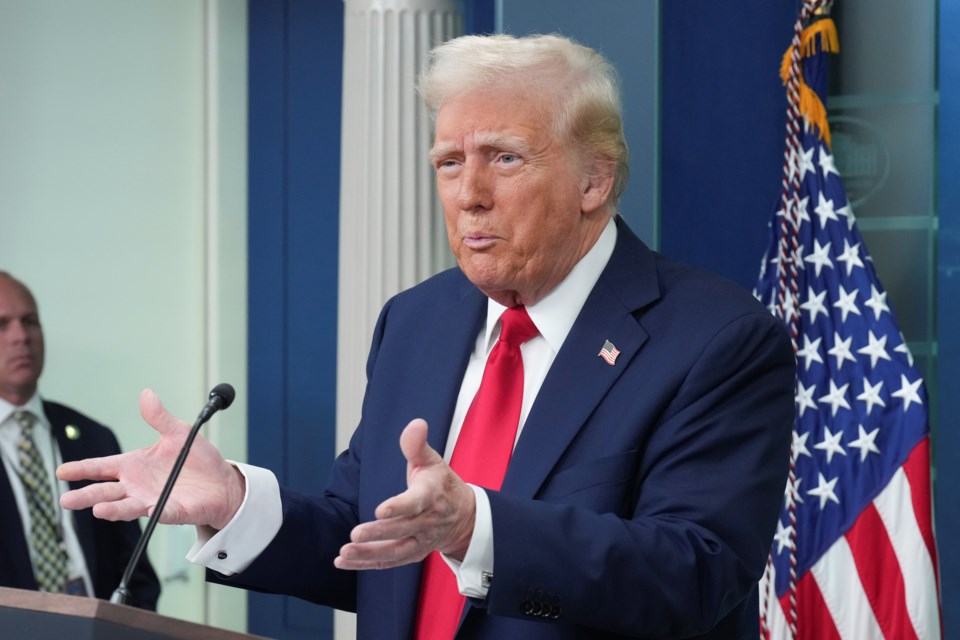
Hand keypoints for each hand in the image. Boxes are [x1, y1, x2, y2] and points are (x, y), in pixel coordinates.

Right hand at [57, 388, 245, 529]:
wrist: (222, 482)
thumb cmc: (196, 460)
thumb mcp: (178, 433)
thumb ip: (159, 418)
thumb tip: (146, 394)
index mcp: (134, 465)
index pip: (102, 467)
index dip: (82, 469)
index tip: (61, 471)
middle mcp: (137, 486)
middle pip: (106, 492)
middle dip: (86, 496)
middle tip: (67, 500)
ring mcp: (152, 500)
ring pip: (126, 507)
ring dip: (112, 509)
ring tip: (98, 509)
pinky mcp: (172, 511)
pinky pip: (162, 512)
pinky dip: (156, 511)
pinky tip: (149, 509)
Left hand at [334, 419, 475, 569]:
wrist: (464, 516)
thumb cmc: (441, 484)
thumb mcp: (433, 461)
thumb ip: (417, 445)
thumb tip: (416, 423)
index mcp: (431, 495)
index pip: (416, 503)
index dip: (399, 507)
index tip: (380, 510)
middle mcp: (427, 521)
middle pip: (402, 530)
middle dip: (378, 533)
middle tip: (355, 534)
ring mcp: (421, 541)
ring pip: (395, 551)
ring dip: (368, 553)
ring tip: (345, 552)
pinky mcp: (413, 553)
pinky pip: (389, 562)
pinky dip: (366, 564)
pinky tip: (343, 561)